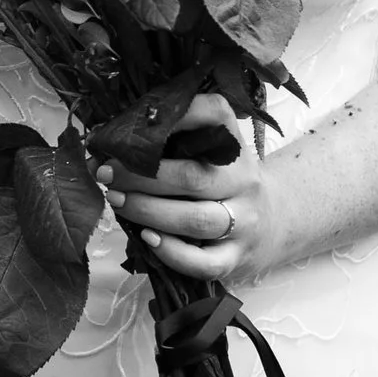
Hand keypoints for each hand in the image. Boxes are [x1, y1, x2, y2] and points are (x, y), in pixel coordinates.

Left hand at [98, 94, 281, 284]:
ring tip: (116, 201)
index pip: (215, 114)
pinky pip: (204, 262)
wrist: (274, 221)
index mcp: (233, 143)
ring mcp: (244, 221)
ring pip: (195, 219)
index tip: (135, 124)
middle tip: (106, 173)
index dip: (176, 115)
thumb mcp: (207, 151)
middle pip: (192, 177)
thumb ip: (167, 142)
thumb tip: (102, 145)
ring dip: (148, 211)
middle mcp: (243, 180)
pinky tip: (148, 238)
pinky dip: (172, 253)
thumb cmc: (222, 180)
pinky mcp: (237, 257)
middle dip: (140, 175)